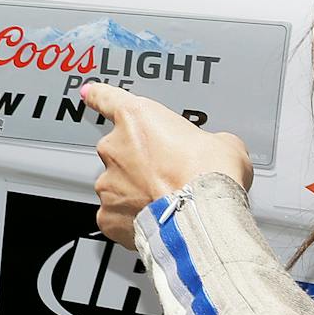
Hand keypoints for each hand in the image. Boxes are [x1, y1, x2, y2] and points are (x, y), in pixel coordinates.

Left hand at [80, 82, 251, 245]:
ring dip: (138, 192)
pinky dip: (133, 219)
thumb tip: (215, 148)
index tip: (91, 93)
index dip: (99, 95)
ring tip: (169, 201)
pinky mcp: (108, 214)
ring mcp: (107, 182)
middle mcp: (114, 148)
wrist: (204, 215)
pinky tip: (157, 221)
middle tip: (171, 175)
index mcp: (136, 119)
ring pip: (118, 185)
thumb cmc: (210, 176)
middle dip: (142, 163)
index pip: (106, 98)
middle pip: (121, 151)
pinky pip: (117, 215)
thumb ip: (205, 138)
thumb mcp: (222, 142)